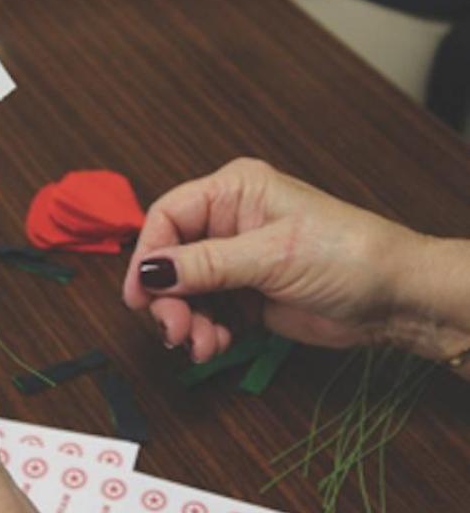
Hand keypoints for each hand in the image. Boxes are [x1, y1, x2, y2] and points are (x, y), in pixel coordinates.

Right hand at [123, 158, 469, 367]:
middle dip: (168, 299)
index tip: (140, 294)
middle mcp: (227, 223)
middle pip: (170, 260)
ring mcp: (234, 261)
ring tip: (202, 344)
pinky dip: (205, 332)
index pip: (168, 216)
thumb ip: (207, 264)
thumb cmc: (348, 254)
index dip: (147, 256)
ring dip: (186, 321)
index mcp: (233, 192)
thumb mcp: (272, 255)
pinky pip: (205, 314)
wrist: (394, 299)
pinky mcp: (243, 295)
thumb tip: (151, 271)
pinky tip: (217, 344)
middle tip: (174, 330)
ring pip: (184, 292)